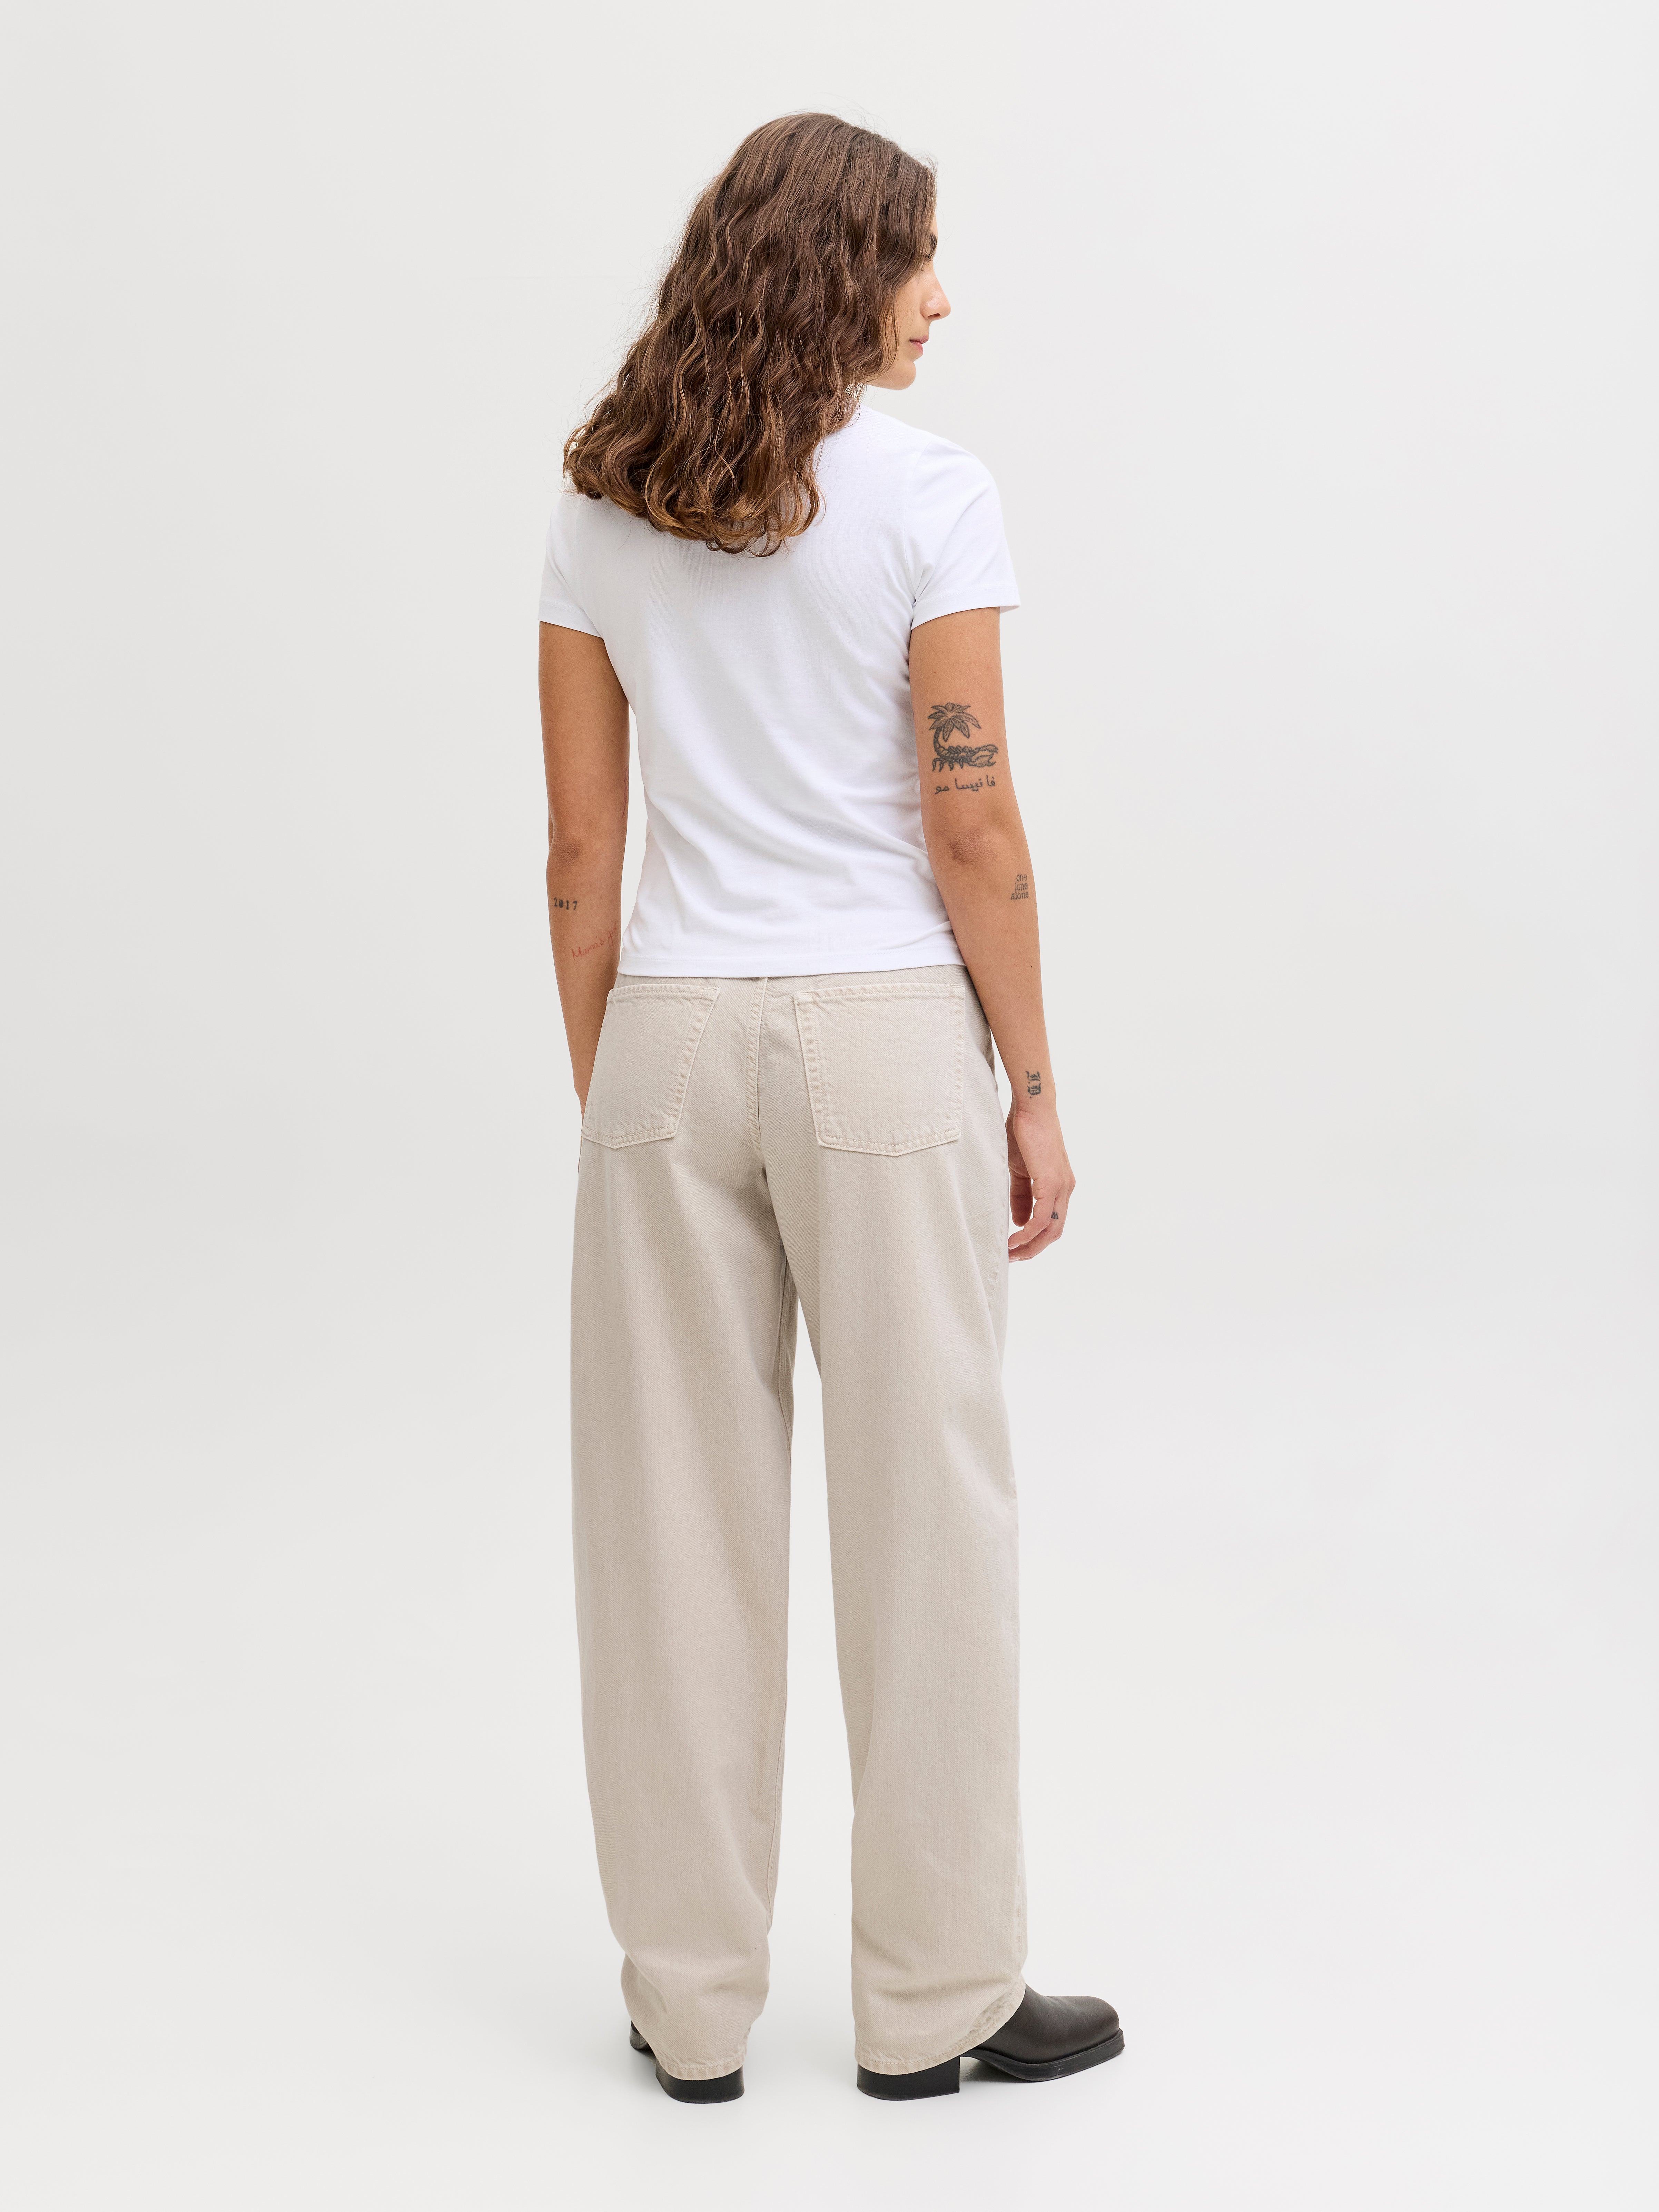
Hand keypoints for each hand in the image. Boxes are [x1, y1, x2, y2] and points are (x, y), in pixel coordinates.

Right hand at [1006, 1098, 1073, 1260]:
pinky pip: (1043, 1217)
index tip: (1015, 1249)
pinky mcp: (1052, 1182)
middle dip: (1033, 1250)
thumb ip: (1020, 1196)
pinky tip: (1014, 1237)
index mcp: (1059, 1187)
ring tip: (1010, 1253)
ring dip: (1030, 1245)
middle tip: (1012, 1258)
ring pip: (1051, 1229)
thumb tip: (1019, 1222)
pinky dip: (1029, 1232)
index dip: (1035, 1240)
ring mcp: (1061, 1186)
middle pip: (1055, 1233)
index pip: (1052, 1223)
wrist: (1030, 1109)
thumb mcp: (1019, 1171)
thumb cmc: (1023, 1134)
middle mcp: (1065, 1189)